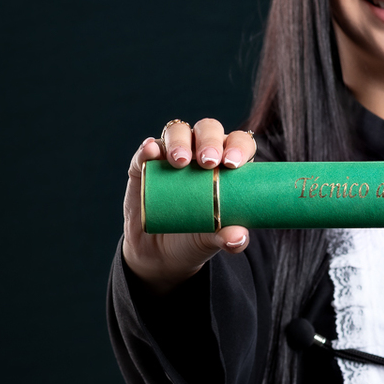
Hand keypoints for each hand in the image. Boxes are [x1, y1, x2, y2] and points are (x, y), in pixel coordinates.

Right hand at [122, 117, 256, 293]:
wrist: (159, 253)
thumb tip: (238, 238)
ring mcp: (171, 154)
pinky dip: (148, 147)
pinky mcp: (144, 164)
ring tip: (180, 161)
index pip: (238, 142)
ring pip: (177, 131)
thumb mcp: (213, 239)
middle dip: (210, 141)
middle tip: (208, 162)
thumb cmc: (195, 237)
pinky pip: (146, 149)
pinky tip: (151, 151)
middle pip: (208, 129)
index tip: (233, 163)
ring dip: (179, 141)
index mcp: (226, 163)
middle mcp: (200, 151)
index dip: (238, 146)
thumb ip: (228, 237)